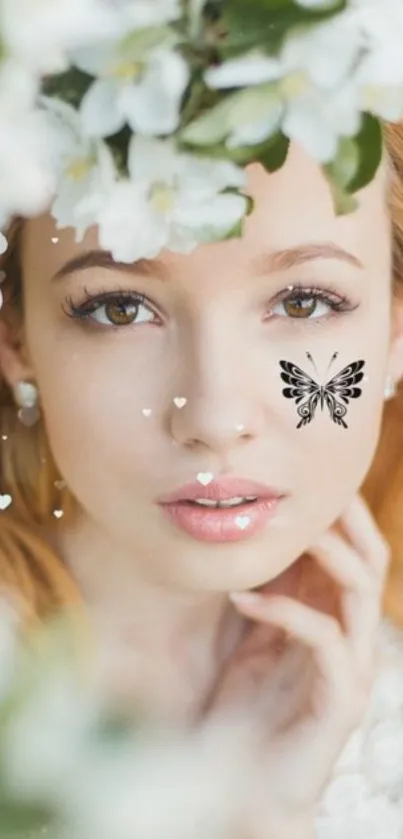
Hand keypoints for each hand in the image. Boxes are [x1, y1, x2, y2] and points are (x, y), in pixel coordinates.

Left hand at [202, 493, 389, 838]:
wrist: (243, 782)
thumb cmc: (249, 703)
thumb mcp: (256, 632)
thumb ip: (269, 586)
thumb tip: (255, 531)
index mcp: (336, 616)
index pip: (355, 550)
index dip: (339, 511)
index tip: (304, 475)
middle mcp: (355, 637)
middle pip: (371, 561)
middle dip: (346, 519)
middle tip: (310, 489)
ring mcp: (354, 668)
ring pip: (359, 591)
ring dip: (325, 553)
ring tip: (285, 532)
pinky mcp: (342, 699)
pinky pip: (324, 638)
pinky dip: (284, 610)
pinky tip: (242, 598)